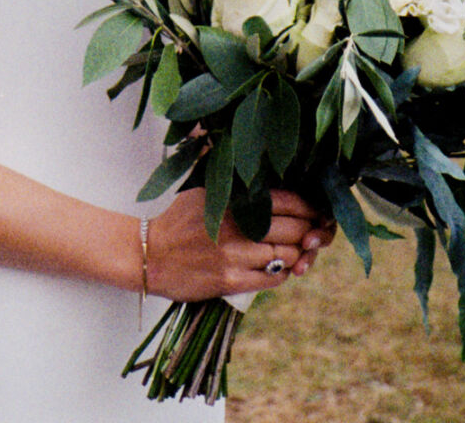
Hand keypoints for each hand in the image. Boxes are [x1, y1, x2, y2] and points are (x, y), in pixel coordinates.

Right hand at [144, 188, 333, 301]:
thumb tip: (272, 183)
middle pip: (294, 229)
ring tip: (296, 253)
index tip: (316, 212)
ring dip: (297, 256)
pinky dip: (282, 273)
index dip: (309, 208)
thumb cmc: (178, 222)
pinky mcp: (230, 281)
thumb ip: (237, 188)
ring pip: (286, 255)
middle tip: (312, 235)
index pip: (288, 200)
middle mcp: (236, 225)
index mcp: (232, 199)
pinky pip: (272, 278)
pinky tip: (279, 269)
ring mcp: (234, 254)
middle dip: (309, 233)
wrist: (148, 254)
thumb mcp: (204, 192)